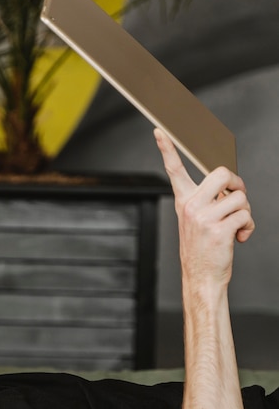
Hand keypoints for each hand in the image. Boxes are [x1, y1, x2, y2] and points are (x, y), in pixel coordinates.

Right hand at [154, 128, 254, 285]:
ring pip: (240, 197)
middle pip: (223, 173)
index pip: (174, 170)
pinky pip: (245, 215)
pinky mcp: (218, 230)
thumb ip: (210, 199)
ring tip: (236, 227)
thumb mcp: (197, 220)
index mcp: (184, 201)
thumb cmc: (202, 249)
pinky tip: (239, 237)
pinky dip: (249, 227)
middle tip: (236, 198)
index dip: (167, 149)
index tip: (159, 132)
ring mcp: (203, 218)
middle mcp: (191, 206)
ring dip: (245, 213)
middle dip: (237, 184)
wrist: (201, 277)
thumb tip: (231, 187)